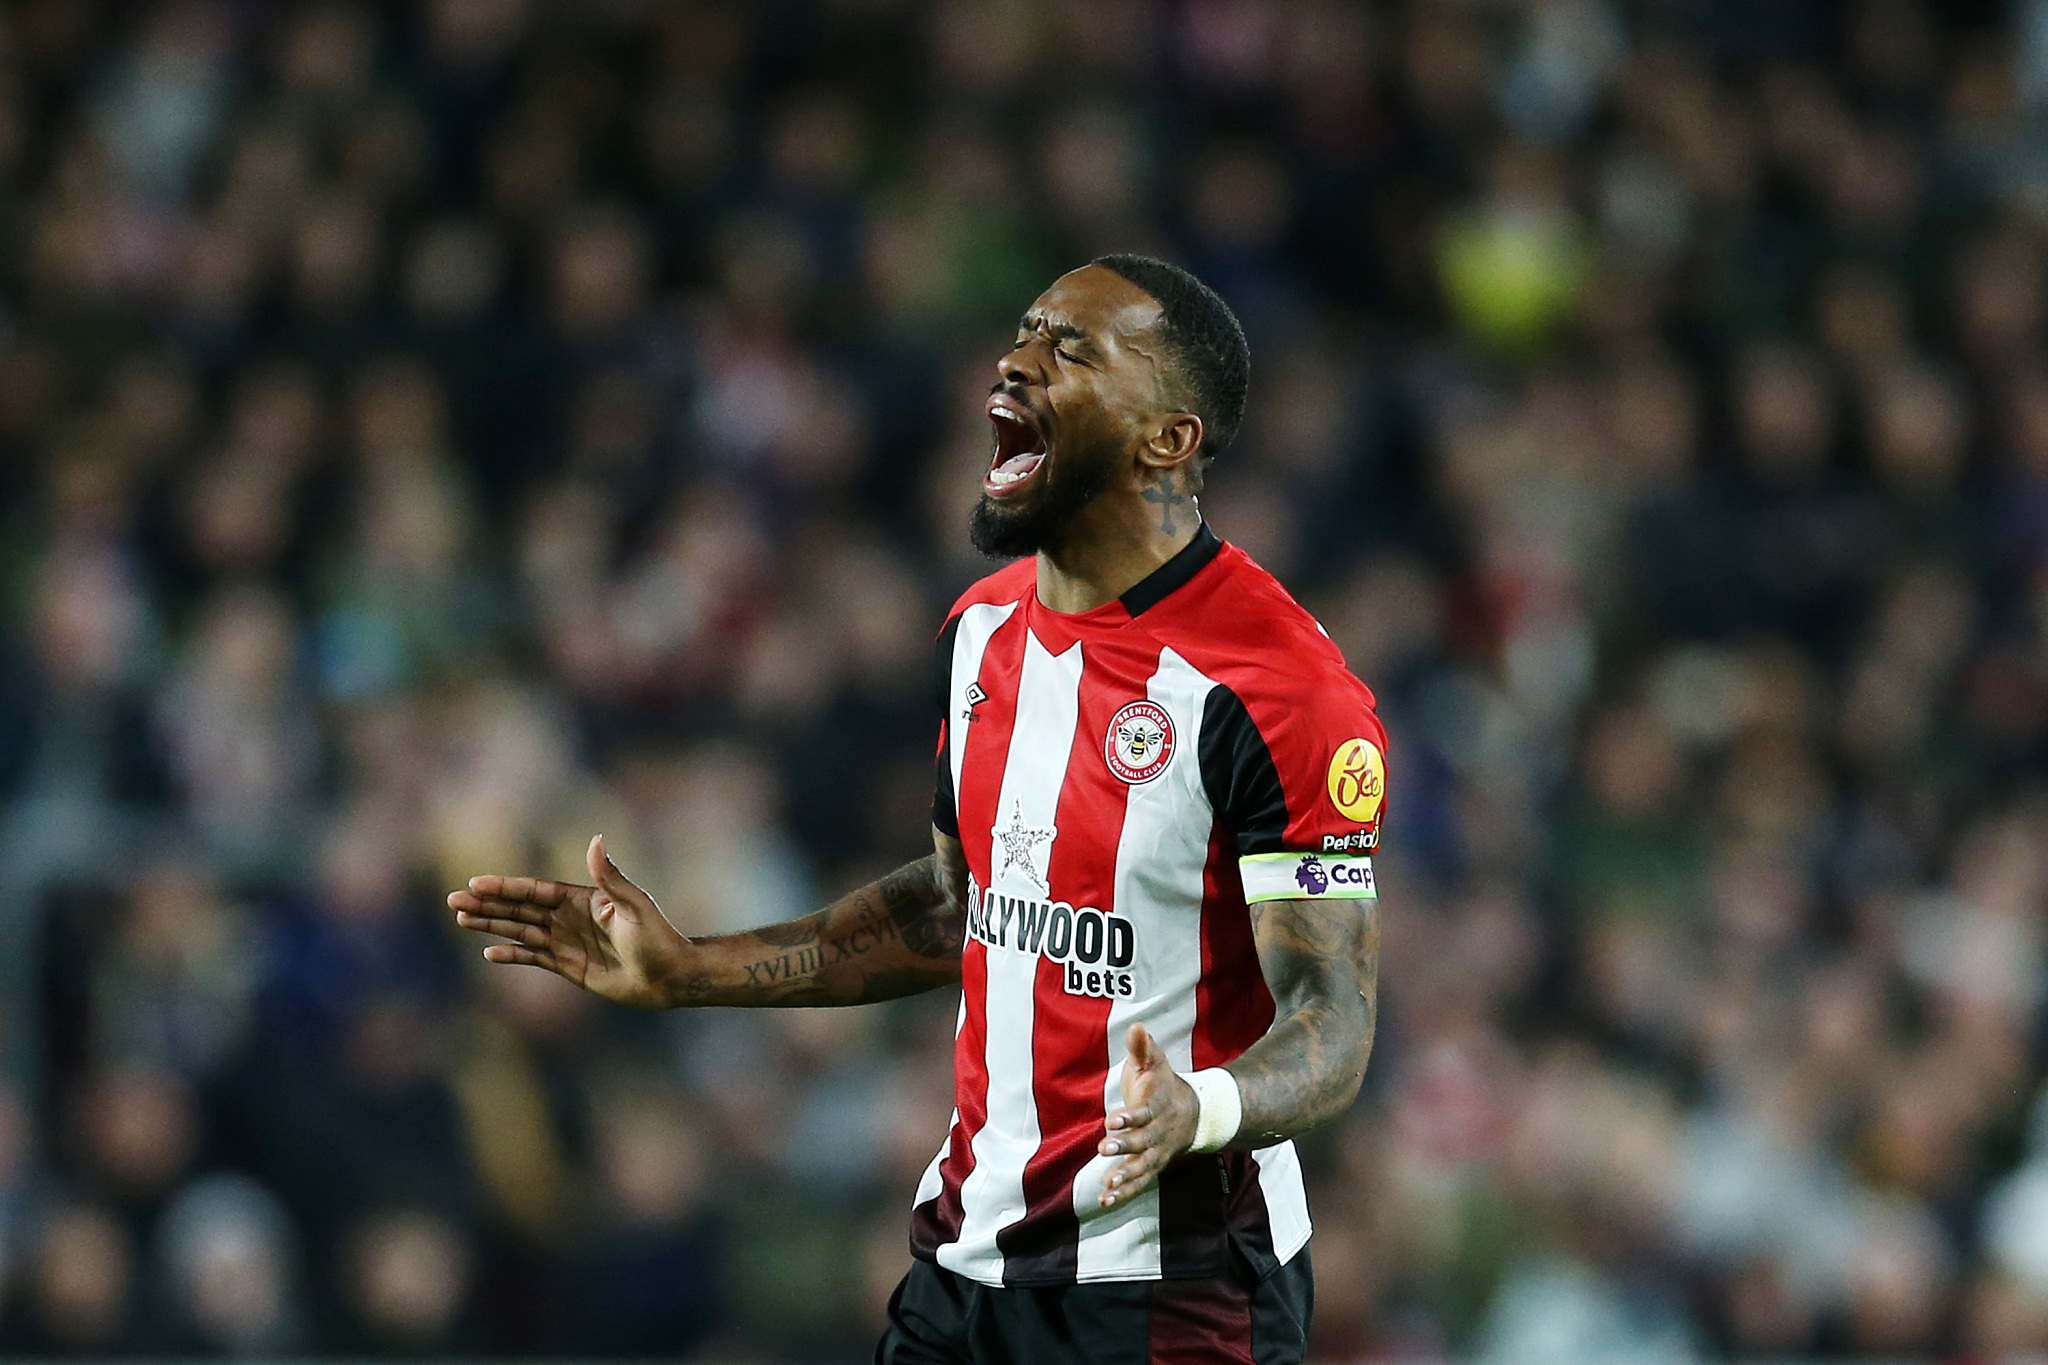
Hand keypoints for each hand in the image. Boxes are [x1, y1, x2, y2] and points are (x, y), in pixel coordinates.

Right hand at [449, 835, 693, 1008]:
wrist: (671, 977)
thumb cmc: (659, 939)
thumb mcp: (635, 906)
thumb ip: (611, 878)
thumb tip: (596, 840)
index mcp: (584, 899)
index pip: (536, 890)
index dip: (506, 886)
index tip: (476, 882)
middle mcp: (571, 918)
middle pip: (521, 908)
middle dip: (488, 903)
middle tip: (454, 900)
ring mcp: (568, 942)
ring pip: (521, 931)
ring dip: (492, 924)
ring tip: (462, 918)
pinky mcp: (569, 967)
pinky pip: (534, 958)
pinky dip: (512, 954)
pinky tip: (490, 951)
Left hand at [1096, 1023, 1200, 1208]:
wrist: (1193, 1114)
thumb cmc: (1163, 1085)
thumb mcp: (1155, 1062)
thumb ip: (1143, 1048)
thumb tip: (1137, 1026)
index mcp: (1157, 1106)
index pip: (1143, 1113)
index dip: (1129, 1118)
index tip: (1112, 1120)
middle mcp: (1158, 1132)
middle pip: (1142, 1142)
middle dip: (1124, 1146)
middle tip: (1104, 1148)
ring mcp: (1156, 1152)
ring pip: (1142, 1167)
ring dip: (1125, 1175)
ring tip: (1108, 1184)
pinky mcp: (1151, 1167)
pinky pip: (1139, 1182)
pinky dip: (1124, 1193)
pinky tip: (1105, 1201)